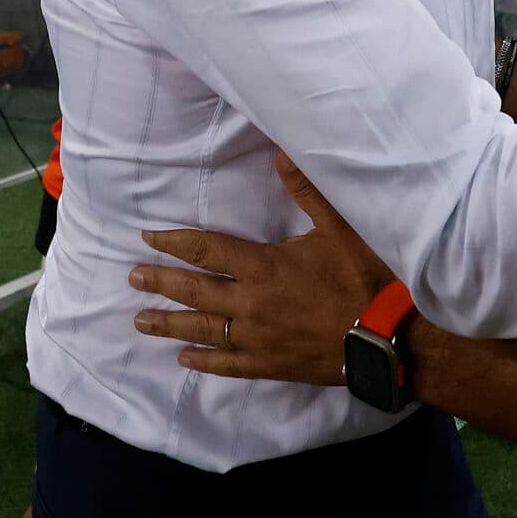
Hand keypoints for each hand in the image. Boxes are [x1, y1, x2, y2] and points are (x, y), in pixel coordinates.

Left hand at [128, 156, 385, 386]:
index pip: (207, 250)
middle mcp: (250, 303)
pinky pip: (227, 364)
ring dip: (169, 323)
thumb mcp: (340, 229)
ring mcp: (256, 338)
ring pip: (202, 329)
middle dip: (160, 282)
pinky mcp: (268, 364)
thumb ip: (307, 192)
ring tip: (140, 319)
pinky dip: (203, 361)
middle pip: (194, 291)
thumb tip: (282, 153)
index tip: (148, 238)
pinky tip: (184, 359)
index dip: (174, 242)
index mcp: (263, 267)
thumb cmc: (362, 280)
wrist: (384, 338)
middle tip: (132, 277)